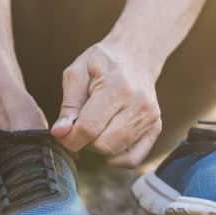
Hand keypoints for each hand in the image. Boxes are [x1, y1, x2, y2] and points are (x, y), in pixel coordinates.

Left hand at [51, 41, 161, 167]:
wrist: (135, 54)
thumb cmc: (102, 62)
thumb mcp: (77, 73)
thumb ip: (68, 105)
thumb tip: (60, 133)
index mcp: (117, 88)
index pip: (89, 128)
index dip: (69, 137)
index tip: (62, 133)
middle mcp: (138, 105)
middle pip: (102, 145)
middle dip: (84, 140)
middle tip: (82, 123)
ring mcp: (150, 118)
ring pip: (115, 153)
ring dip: (99, 146)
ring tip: (97, 125)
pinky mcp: (155, 128)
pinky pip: (132, 160)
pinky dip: (116, 157)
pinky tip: (109, 140)